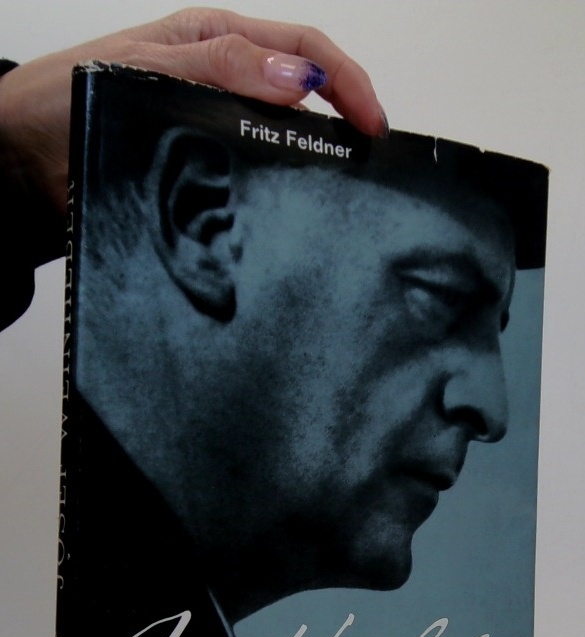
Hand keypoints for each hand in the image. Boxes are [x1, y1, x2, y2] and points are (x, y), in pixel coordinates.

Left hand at [0, 8, 383, 214]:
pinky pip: (249, 184)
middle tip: (369, 157)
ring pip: (280, 143)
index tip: (372, 122)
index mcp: (213, 43)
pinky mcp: (200, 178)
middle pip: (303, 95)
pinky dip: (275, 194)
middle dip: (344, 118)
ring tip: (341, 186)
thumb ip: (218, 67)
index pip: (302, 48)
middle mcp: (220, 87)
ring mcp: (213, 134)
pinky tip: (287, 211)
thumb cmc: (63, 98)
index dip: (346, 80)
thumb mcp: (142, 66)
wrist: (19, 162)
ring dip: (313, 160)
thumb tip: (298, 76)